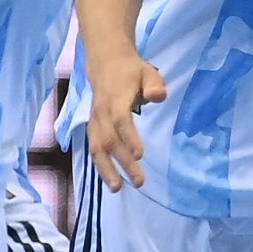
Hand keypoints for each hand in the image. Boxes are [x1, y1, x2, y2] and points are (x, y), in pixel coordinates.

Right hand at [85, 55, 168, 189]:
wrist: (106, 63)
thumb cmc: (132, 71)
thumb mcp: (148, 72)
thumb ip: (155, 84)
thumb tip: (159, 96)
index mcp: (116, 99)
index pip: (121, 121)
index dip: (129, 138)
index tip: (139, 156)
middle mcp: (102, 113)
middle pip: (110, 140)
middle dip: (123, 163)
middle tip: (139, 181)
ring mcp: (95, 120)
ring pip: (97, 148)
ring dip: (106, 169)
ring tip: (117, 188)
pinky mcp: (93, 126)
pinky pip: (94, 147)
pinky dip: (100, 164)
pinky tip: (110, 179)